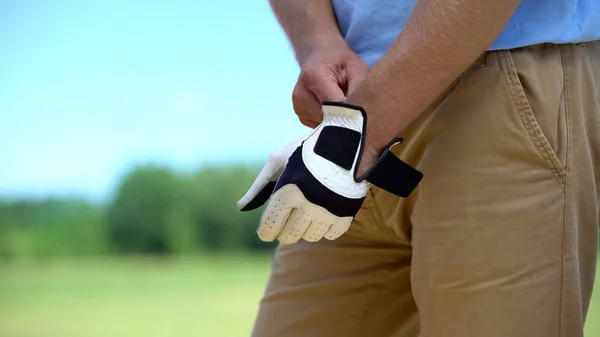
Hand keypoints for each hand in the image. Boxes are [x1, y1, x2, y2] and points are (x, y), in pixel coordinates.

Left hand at [238, 102, 422, 243]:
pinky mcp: (347, 213)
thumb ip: (259, 187)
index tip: (267, 228)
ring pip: (310, 237)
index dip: (266, 230)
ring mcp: (329, 211)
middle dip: (285, 227)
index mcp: (287, 192)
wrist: (347, 139)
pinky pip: (331, 234)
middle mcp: (308, 205)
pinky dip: (326, 225)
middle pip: (289, 237)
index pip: (269, 229)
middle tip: (289, 213)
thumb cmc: (306, 149)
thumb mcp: (278, 161)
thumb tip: (241, 208)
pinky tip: (325, 209)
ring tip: (309, 206)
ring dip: (306, 226)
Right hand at [293, 44, 367, 127]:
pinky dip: (327, 119)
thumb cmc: (341, 61)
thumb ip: (359, 89)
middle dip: (343, 116)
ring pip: (323, 123)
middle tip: (353, 106)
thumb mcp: (356, 68)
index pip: (334, 106)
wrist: (319, 55)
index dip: (350, 112)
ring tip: (340, 102)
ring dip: (335, 118)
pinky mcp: (299, 113)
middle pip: (327, 117)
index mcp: (314, 76)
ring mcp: (297, 105)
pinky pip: (318, 124)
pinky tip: (330, 107)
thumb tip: (360, 113)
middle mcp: (301, 93)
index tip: (362, 113)